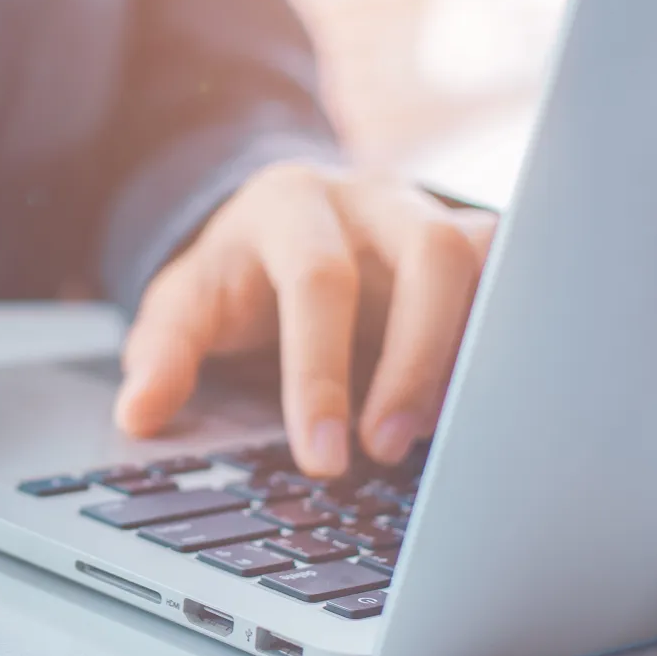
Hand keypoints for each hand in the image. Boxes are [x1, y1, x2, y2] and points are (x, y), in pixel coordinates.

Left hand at [114, 162, 495, 475]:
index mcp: (290, 206)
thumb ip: (163, 354)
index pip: (318, 280)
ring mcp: (432, 213)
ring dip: (473, 353)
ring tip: (447, 439)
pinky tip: (489, 411)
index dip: (321, 372)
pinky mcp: (475, 245)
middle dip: (416, 360)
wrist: (276, 225)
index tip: (321, 458)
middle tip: (388, 449)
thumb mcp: (182, 306)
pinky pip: (517, 279)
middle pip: (428, 255)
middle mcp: (372, 197)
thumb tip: (139, 414)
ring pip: (487, 260)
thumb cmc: (235, 275)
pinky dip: (508, 342)